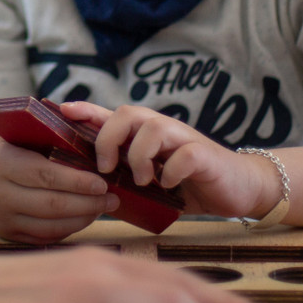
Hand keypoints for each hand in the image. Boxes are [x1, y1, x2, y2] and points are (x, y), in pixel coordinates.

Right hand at [0, 121, 113, 244]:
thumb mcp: (3, 123)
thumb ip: (33, 117)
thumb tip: (74, 113)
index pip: (43, 175)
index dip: (75, 180)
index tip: (101, 181)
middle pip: (51, 204)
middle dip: (87, 202)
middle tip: (112, 197)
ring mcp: (2, 218)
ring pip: (51, 224)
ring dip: (83, 217)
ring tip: (106, 207)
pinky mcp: (8, 234)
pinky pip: (45, 236)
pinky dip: (70, 228)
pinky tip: (87, 216)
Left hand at [60, 102, 280, 219]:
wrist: (240, 188)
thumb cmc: (190, 185)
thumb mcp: (152, 182)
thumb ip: (126, 181)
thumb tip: (89, 193)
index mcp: (147, 136)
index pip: (112, 114)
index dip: (87, 110)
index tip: (62, 109)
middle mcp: (164, 131)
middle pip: (128, 112)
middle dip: (109, 137)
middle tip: (107, 166)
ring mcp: (185, 140)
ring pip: (154, 128)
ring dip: (140, 155)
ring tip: (142, 180)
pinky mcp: (205, 156)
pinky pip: (184, 155)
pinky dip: (171, 170)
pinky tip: (168, 184)